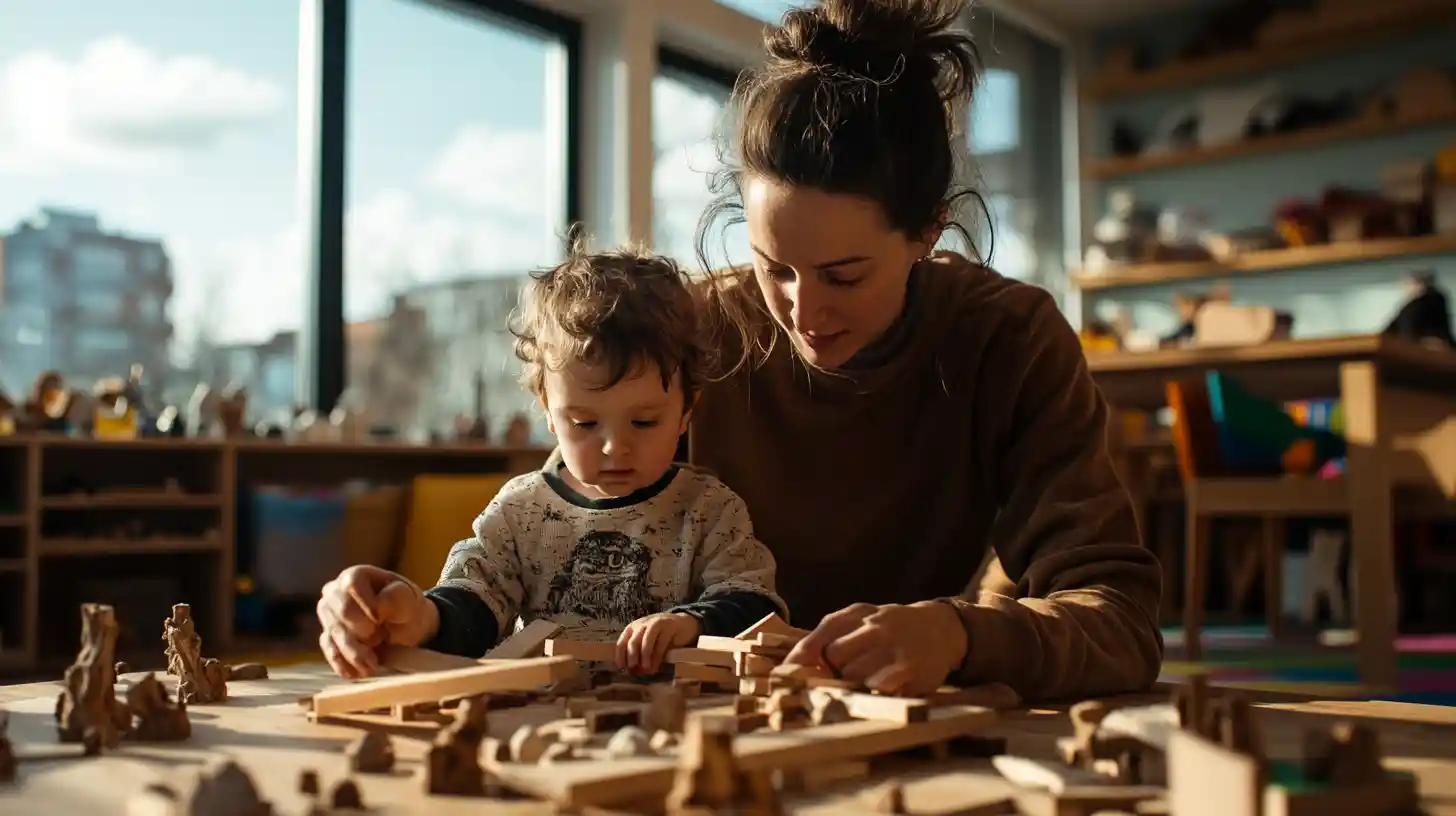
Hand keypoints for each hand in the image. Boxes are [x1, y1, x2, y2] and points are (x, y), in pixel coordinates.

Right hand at [316, 565, 436, 678]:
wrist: (405, 626)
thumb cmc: (405, 605)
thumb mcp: (408, 597)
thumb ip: (395, 598)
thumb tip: (376, 609)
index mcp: (355, 576)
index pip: (351, 584)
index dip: (365, 602)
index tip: (380, 618)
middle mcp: (334, 594)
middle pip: (339, 610)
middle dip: (359, 629)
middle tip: (379, 638)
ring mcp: (329, 618)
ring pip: (334, 635)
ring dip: (353, 652)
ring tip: (372, 666)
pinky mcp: (329, 639)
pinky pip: (331, 652)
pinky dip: (343, 664)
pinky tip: (357, 674)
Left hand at [616, 612, 701, 674]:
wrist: (682, 623)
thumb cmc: (660, 636)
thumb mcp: (647, 642)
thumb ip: (639, 654)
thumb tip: (632, 671)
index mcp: (633, 628)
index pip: (622, 642)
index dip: (620, 656)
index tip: (622, 668)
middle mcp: (642, 625)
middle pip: (633, 642)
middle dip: (632, 657)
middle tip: (634, 669)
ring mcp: (655, 624)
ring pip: (646, 642)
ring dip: (645, 658)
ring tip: (647, 669)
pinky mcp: (668, 627)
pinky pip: (660, 644)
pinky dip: (657, 658)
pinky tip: (656, 666)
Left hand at [782, 601, 967, 695]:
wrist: (940, 628)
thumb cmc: (890, 629)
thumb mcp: (862, 622)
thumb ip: (832, 637)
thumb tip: (794, 664)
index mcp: (857, 614)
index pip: (822, 632)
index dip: (800, 656)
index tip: (784, 675)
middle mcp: (874, 626)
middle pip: (834, 655)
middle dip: (828, 673)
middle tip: (832, 684)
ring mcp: (892, 646)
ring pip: (854, 674)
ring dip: (849, 687)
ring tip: (854, 690)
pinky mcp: (910, 667)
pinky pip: (880, 685)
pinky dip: (871, 693)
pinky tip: (873, 693)